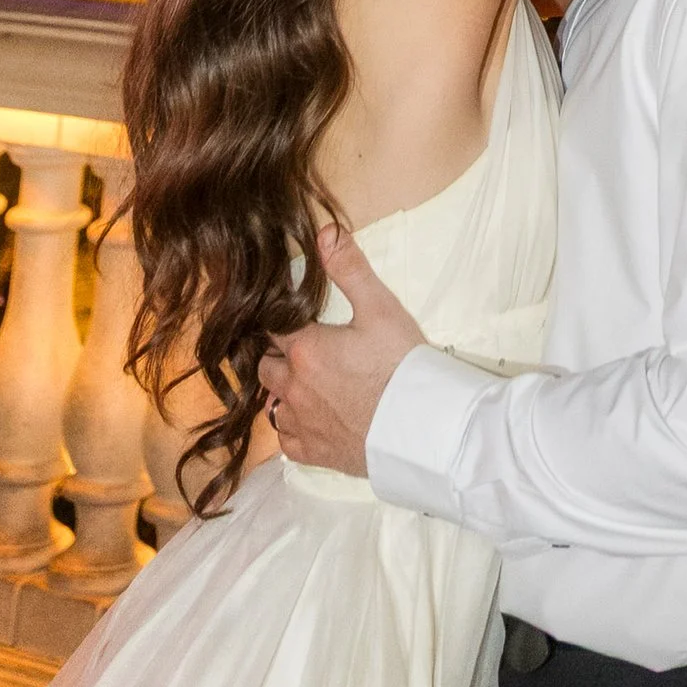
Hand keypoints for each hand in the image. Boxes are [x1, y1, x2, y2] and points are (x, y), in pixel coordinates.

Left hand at [257, 232, 428, 475]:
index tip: (293, 317)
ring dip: (284, 392)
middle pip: (266, 366)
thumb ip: (349, 269)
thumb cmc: (401, 363)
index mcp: (304, 349)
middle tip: (305, 348)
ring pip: (273, 404)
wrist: (420, 427)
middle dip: (280, 355)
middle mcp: (292, 388)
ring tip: (309, 383)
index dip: (280, 319)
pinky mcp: (312, 454)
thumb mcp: (381, 307)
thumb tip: (323, 232)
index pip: (272, 327)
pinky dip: (293, 427)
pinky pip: (286, 439)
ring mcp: (300, 425)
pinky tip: (312, 418)